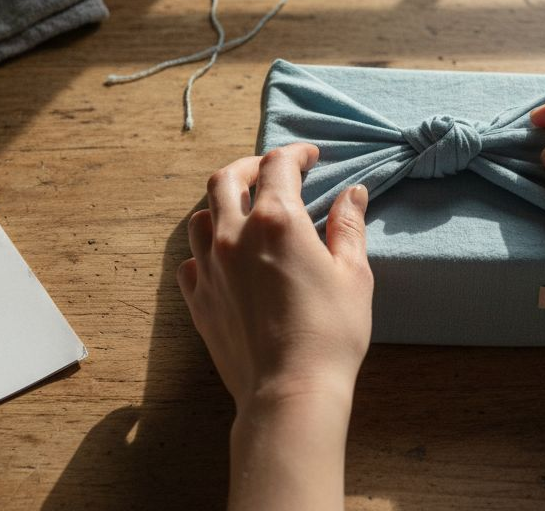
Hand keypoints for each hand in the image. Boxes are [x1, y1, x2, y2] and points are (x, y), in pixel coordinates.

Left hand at [178, 143, 372, 413]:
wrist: (290, 391)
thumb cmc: (330, 333)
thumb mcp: (354, 274)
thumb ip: (348, 226)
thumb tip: (352, 194)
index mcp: (277, 220)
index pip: (278, 165)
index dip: (295, 154)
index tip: (309, 157)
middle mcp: (234, 235)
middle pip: (226, 178)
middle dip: (249, 167)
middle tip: (270, 172)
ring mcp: (210, 268)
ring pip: (200, 216)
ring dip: (221, 205)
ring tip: (243, 212)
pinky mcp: (199, 300)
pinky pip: (191, 261)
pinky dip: (205, 250)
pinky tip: (223, 259)